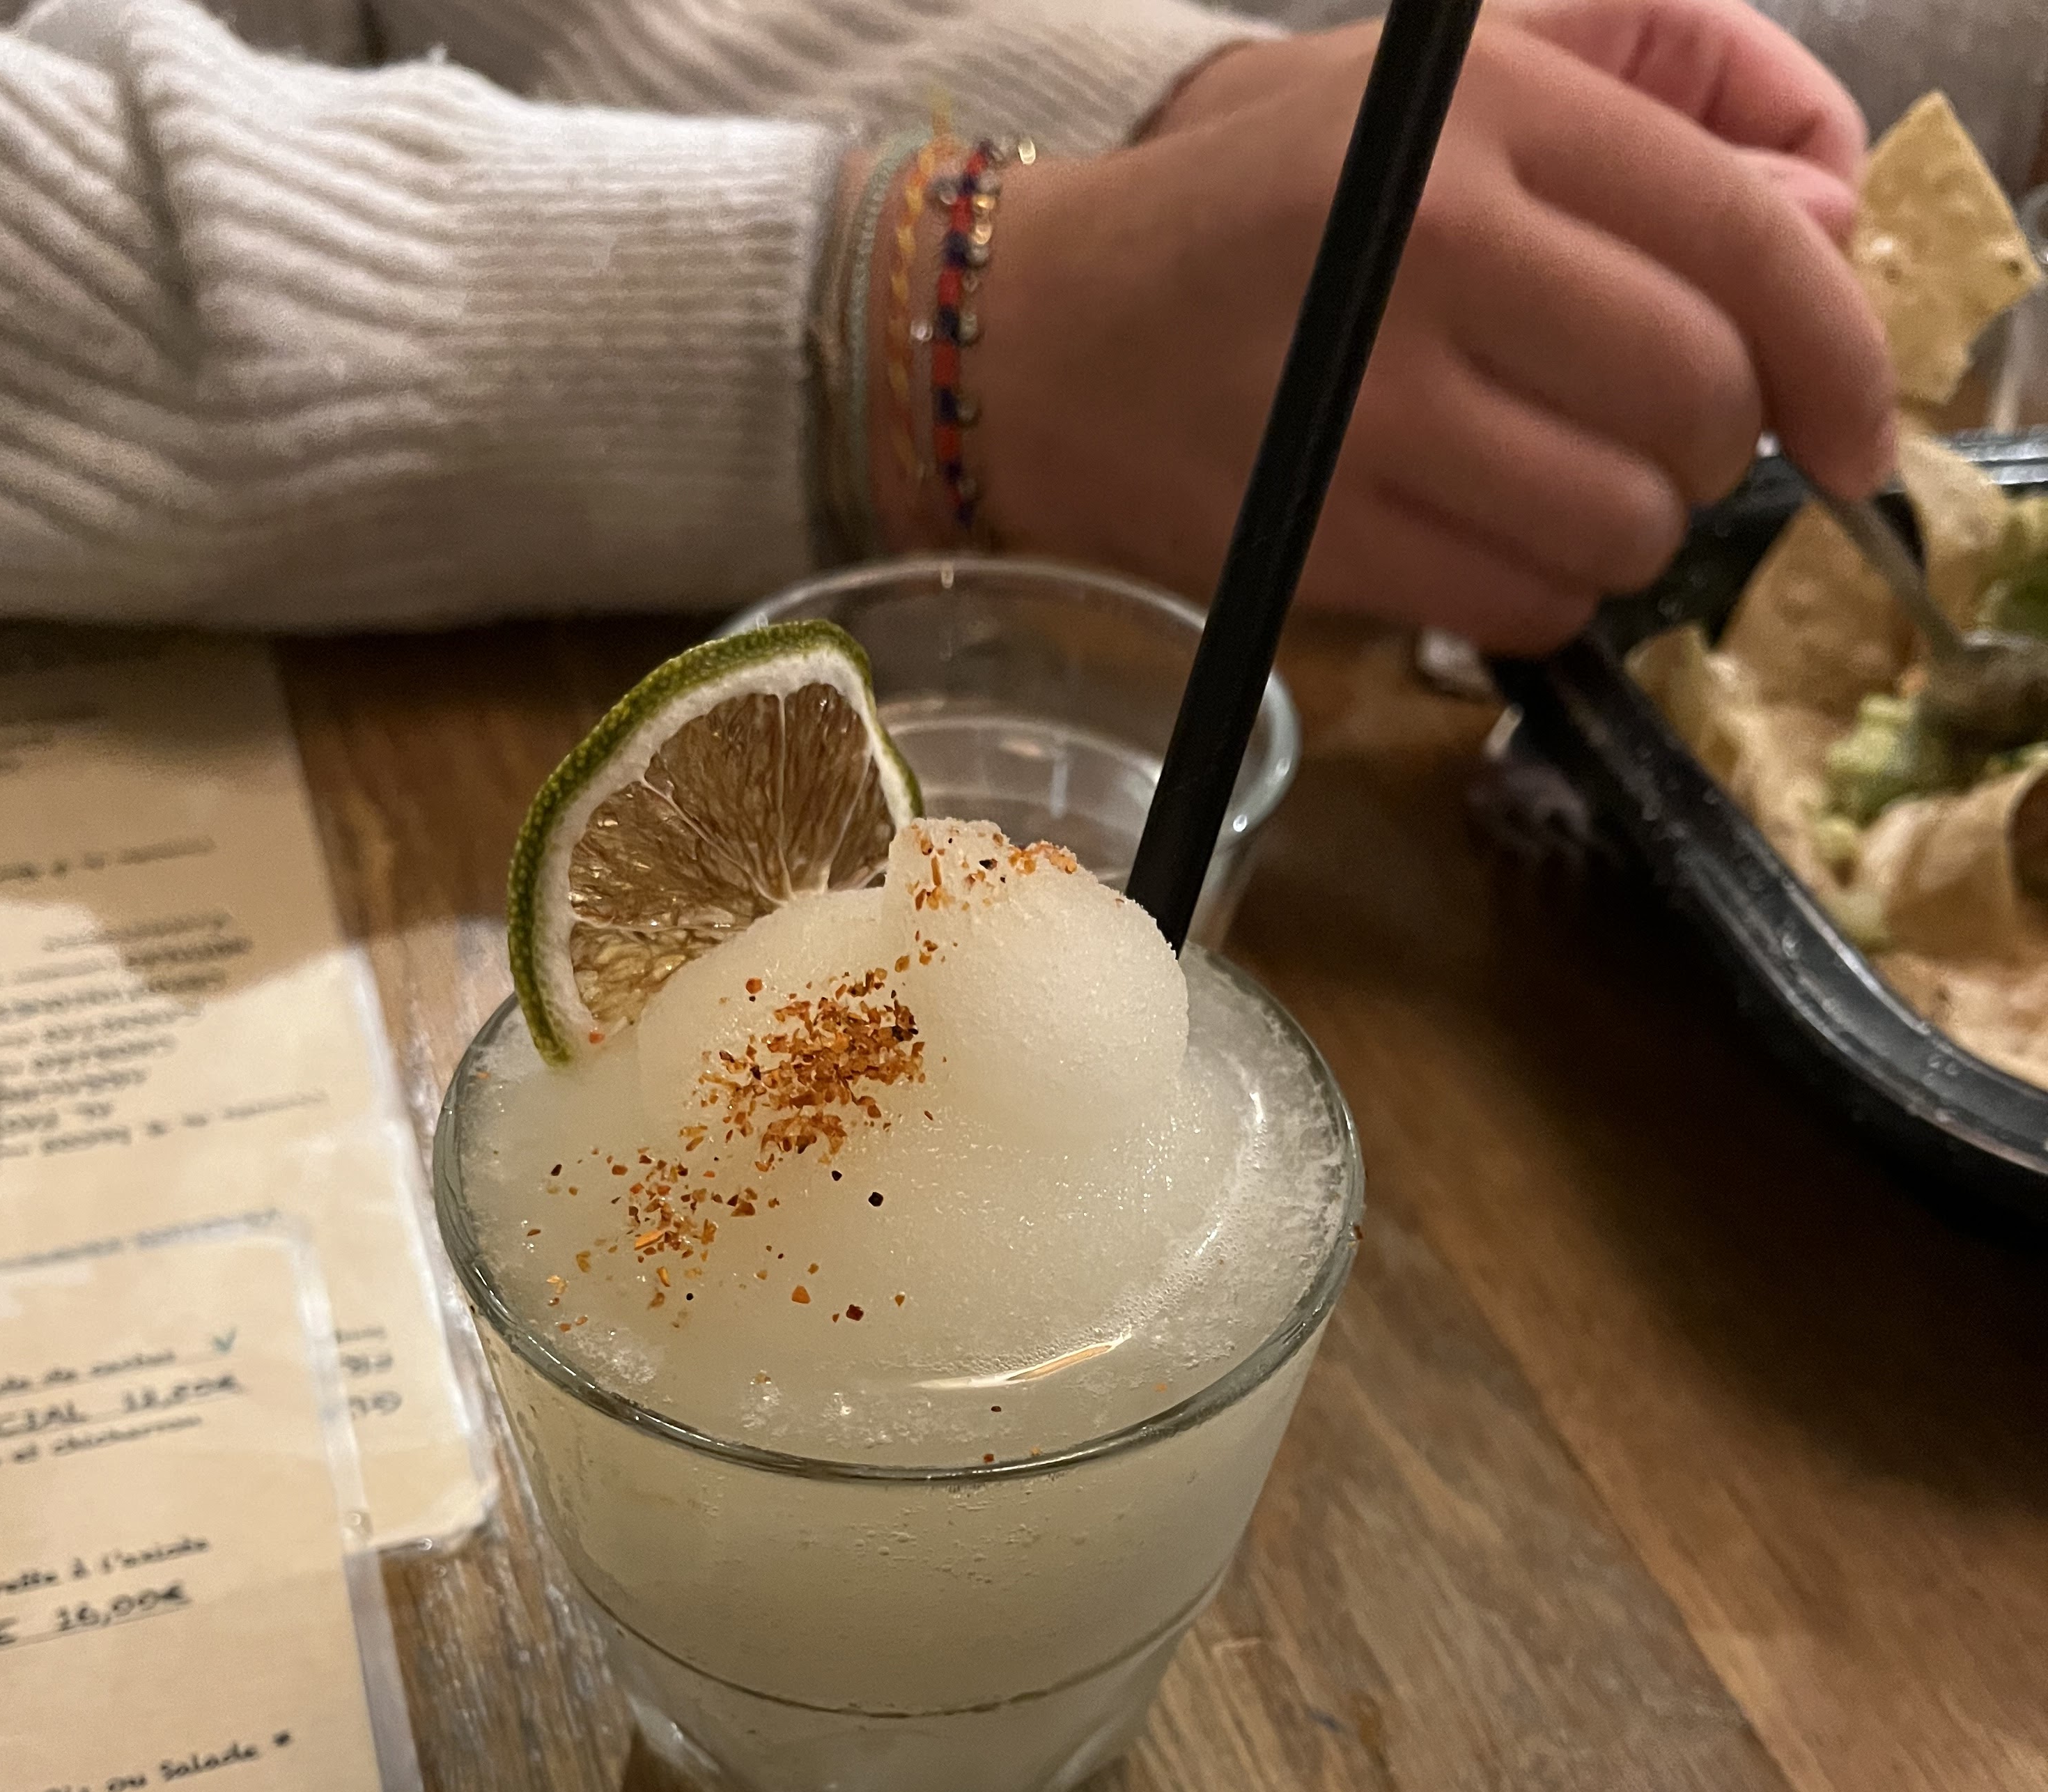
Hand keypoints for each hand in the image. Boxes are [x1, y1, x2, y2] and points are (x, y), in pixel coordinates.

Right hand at [963, 2, 1895, 652]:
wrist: (1034, 339)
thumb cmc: (1259, 206)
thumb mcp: (1447, 81)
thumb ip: (1657, 98)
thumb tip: (1824, 231)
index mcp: (1490, 110)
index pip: (1743, 241)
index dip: (1843, 349)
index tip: (1861, 425)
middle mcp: (1437, 252)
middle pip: (1701, 402)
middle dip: (1718, 449)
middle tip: (1664, 440)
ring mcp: (1373, 409)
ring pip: (1624, 526)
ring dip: (1629, 532)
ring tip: (1561, 485)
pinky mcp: (1326, 537)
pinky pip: (1531, 606)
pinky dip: (1549, 596)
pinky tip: (1495, 541)